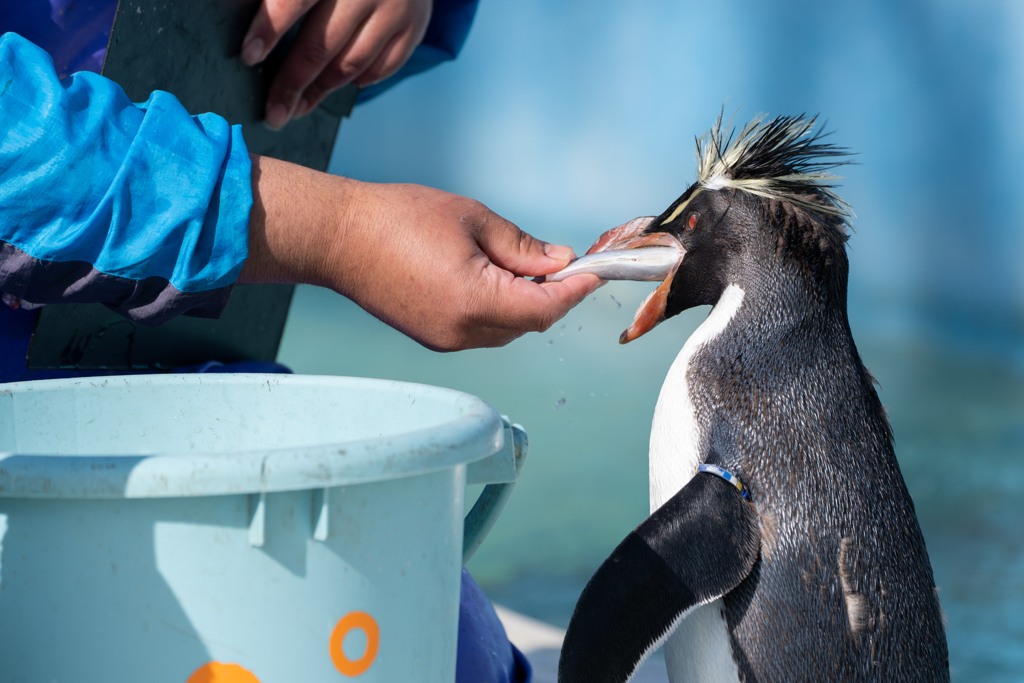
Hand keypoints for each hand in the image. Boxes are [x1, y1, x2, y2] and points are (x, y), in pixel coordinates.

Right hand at [239, 155, 601, 350]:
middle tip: (564, 260)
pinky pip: (482, 329)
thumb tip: (559, 261)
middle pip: (529, 323)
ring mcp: (445, 340)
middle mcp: (462, 332)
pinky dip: (499, 308)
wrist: (338, 237)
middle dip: (553, 294)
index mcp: (476, 302)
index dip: (576, 290)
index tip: (595, 271)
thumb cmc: (397, 219)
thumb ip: (523, 247)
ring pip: (507, 329)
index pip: (546, 308)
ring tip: (524, 264)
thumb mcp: (473, 220)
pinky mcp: (432, 336)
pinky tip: (495, 277)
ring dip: (525, 302)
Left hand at [241, 0, 431, 129]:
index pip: (294, 0)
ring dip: (319, 91)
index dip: (270, 27)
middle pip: (322, 45)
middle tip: (274, 112)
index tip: (249, 55)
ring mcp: (394, 10)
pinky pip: (379, 69)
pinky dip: (355, 81)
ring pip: (350, 64)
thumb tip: (251, 26)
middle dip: (292, 83)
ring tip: (297, 106)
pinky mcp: (412, 28)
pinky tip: (334, 84)